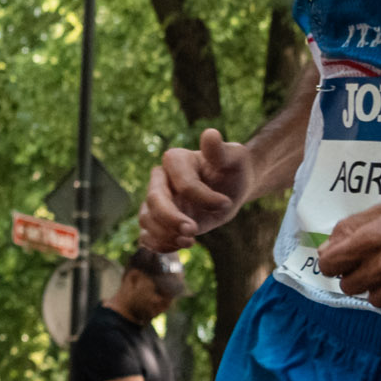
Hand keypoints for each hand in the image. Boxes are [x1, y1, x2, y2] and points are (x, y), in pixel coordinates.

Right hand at [139, 130, 252, 250]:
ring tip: (190, 240)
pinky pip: (146, 236)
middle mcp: (160, 180)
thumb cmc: (233, 170)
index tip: (227, 204)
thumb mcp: (235, 158)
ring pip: (146, 220)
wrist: (231, 190)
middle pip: (154, 201)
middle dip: (172, 220)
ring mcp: (156, 201)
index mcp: (175, 160)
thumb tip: (210, 134)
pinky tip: (181, 245)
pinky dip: (159, 245)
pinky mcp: (158, 221)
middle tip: (194, 231)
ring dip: (165, 235)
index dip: (203, 197)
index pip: (182, 183)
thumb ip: (220, 150)